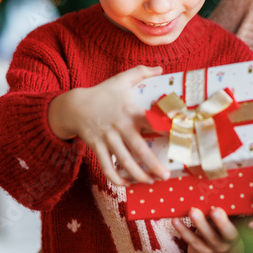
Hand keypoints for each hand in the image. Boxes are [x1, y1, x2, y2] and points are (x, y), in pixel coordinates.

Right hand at [48, 65, 168, 185]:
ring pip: (124, 161)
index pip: (151, 120)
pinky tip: (127, 183)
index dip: (165, 127)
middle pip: (139, 149)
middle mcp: (120, 127)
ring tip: (151, 181)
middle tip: (166, 175)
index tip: (179, 136)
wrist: (74, 105)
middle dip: (153, 164)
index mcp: (130, 111)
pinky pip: (106, 166)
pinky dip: (116, 178)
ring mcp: (107, 139)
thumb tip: (160, 68)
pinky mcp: (97, 147)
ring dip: (138, 175)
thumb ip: (141, 72)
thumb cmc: (102, 93)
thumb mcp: (121, 79)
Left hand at [172, 207, 243, 252]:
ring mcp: (209, 251)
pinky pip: (190, 241)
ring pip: (198, 240)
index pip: (230, 231)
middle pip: (213, 237)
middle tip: (199, 211)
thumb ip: (228, 214)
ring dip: (192, 226)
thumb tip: (220, 195)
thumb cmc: (226, 231)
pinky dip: (182, 230)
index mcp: (233, 237)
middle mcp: (222, 246)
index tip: (216, 210)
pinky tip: (175, 220)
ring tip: (190, 211)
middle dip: (205, 224)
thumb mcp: (231, 225)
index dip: (223, 222)